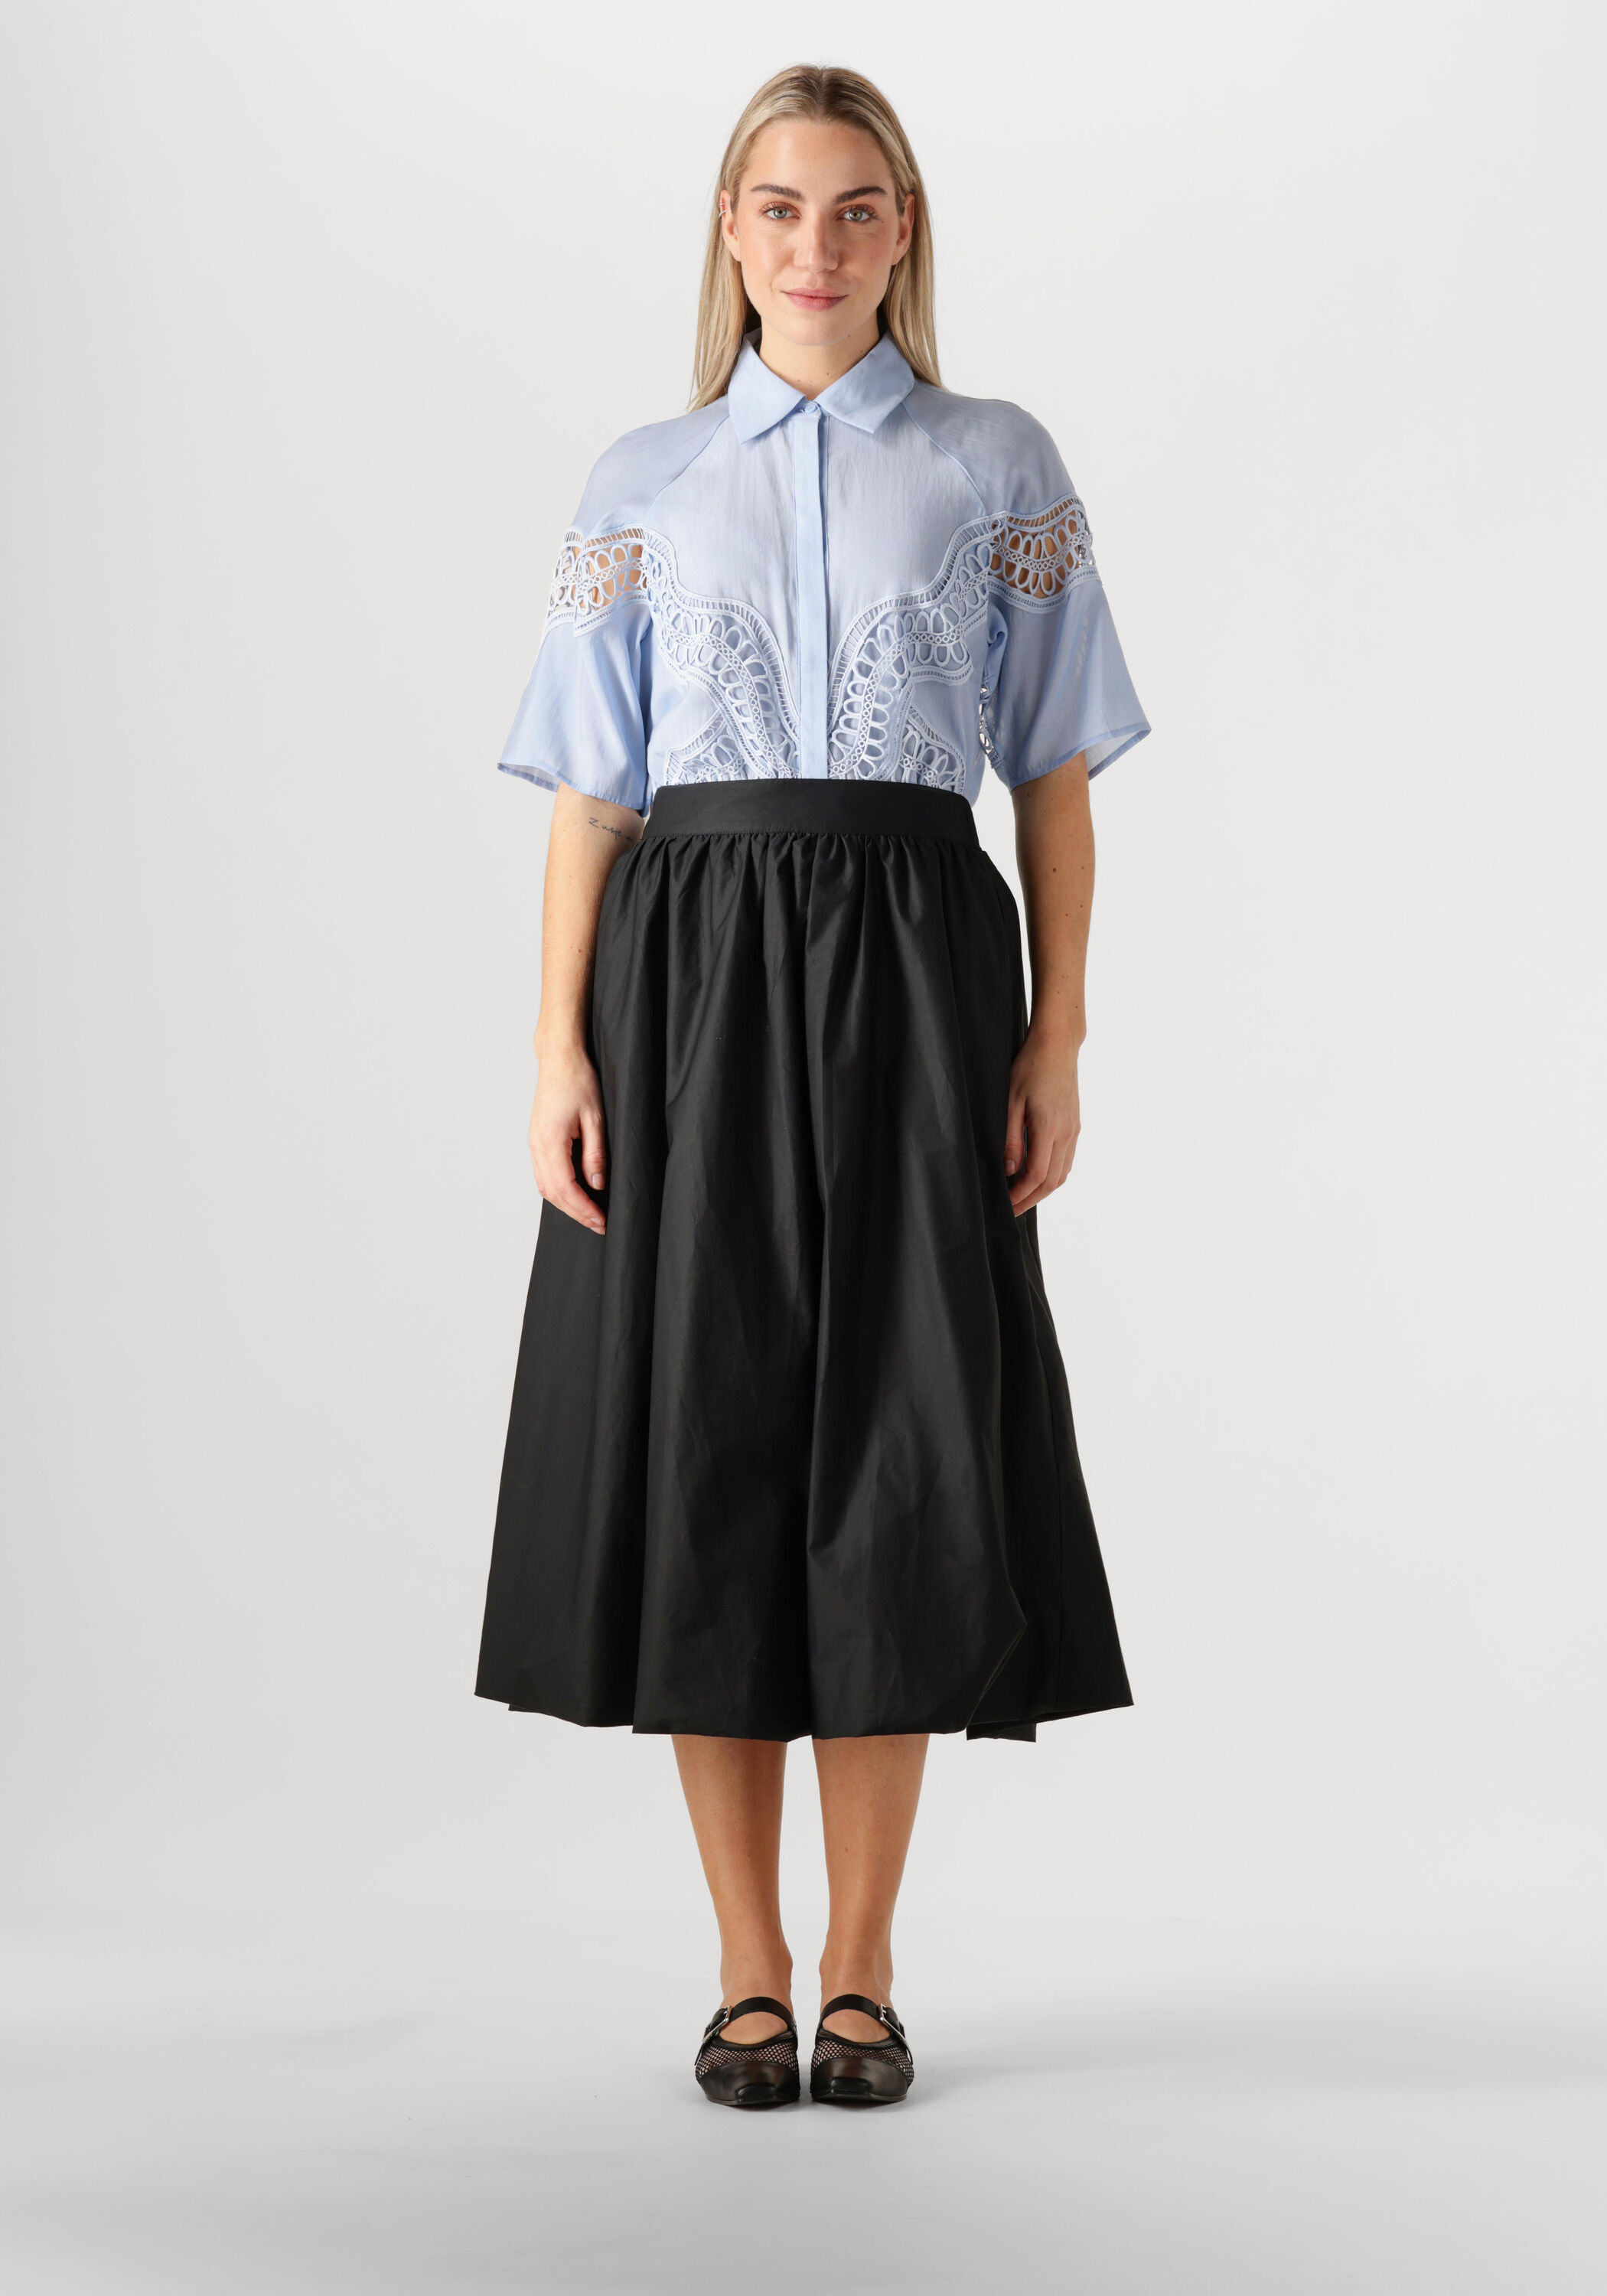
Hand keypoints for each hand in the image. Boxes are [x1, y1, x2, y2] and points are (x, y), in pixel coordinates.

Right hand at [530, 1042, 607, 1233]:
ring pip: (546, 1187)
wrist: (559, 1060)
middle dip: (576, 1212)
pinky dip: (557, 1190)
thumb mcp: (596, 1118)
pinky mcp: (536, 1141)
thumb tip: (596, 1185)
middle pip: (553, 1193)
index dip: (584, 1208)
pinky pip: (543, 1175)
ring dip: (566, 1204)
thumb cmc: (579, 1081)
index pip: (566, 1187)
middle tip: (599, 1224)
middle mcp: (537, 1146)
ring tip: (589, 1214)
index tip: (601, 1220)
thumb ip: (595, 1154)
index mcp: (550, 1141)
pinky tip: (574, 1195)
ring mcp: (533, 1144)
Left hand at [1003, 1022, 1080, 1216]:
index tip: (1005, 1205)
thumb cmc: (1030, 1068)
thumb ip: (1011, 1138)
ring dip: (1043, 1191)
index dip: (1020, 1195)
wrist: (1058, 1046)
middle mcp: (1066, 1133)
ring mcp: (1074, 1130)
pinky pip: (1067, 1160)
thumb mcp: (1011, 1101)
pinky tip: (1039, 1176)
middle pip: (1052, 1181)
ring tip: (1023, 1198)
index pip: (1036, 1175)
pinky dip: (1053, 1175)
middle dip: (1030, 1200)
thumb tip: (1011, 1170)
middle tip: (1011, 1211)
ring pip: (1062, 1173)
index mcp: (1048, 1128)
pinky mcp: (1075, 1125)